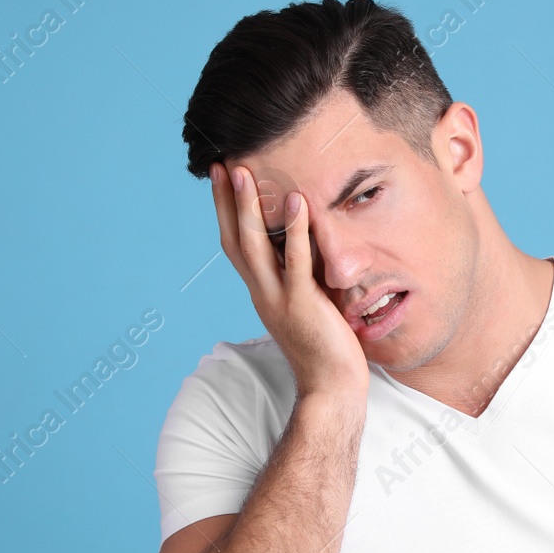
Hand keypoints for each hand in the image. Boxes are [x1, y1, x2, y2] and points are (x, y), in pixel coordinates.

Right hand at [210, 161, 369, 402]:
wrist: (332, 387)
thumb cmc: (325, 345)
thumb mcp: (308, 301)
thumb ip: (301, 273)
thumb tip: (306, 241)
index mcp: (262, 292)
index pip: (236, 246)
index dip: (226, 212)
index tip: (223, 178)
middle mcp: (262, 293)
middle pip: (234, 240)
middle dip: (226, 202)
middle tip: (221, 164)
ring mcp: (279, 300)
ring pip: (255, 247)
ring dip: (247, 209)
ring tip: (245, 172)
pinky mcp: (303, 305)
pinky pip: (296, 262)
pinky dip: (296, 231)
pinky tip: (297, 202)